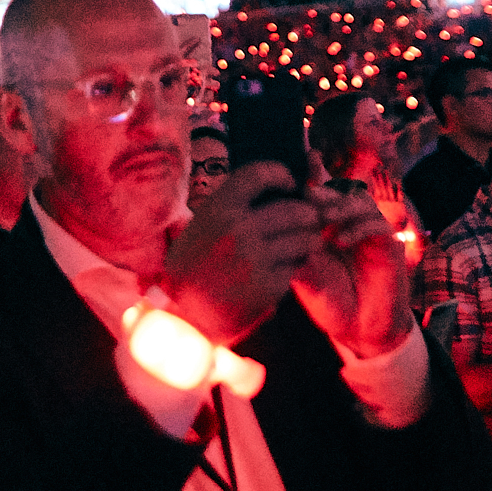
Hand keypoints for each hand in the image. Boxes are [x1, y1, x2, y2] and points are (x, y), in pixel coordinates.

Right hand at [164, 161, 319, 346]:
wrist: (183, 316)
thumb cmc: (191, 268)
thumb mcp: (201, 226)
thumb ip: (230, 206)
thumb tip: (268, 189)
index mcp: (218, 209)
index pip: (260, 174)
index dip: (281, 174)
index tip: (289, 183)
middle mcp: (238, 229)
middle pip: (294, 209)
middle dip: (307, 214)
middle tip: (307, 220)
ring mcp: (255, 259)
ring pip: (304, 239)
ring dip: (307, 240)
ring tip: (301, 245)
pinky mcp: (268, 286)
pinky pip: (296, 267)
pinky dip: (295, 266)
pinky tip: (285, 269)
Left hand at [292, 184, 412, 359]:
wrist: (361, 330)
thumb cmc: (330, 303)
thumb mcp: (306, 279)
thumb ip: (295, 256)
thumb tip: (278, 235)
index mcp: (325, 226)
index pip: (320, 193)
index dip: (314, 174)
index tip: (304, 161)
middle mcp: (348, 223)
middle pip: (340, 190)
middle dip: (324, 189)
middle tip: (309, 193)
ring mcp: (369, 232)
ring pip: (360, 202)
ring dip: (341, 205)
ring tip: (325, 217)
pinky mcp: (388, 244)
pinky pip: (377, 224)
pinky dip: (358, 228)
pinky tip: (341, 240)